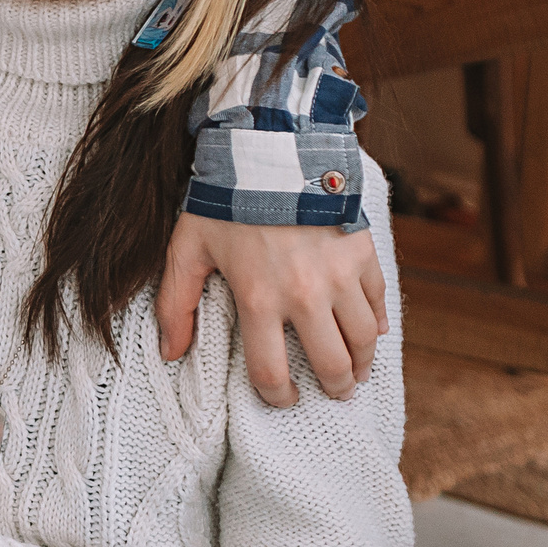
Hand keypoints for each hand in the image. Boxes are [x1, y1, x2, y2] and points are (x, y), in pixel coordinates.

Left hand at [157, 213, 386, 406]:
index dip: (277, 396)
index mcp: (259, 299)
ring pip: (363, 341)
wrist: (270, 149)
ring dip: (360, 363)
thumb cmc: (223, 200)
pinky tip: (367, 331)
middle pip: (331, 365)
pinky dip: (376, 323)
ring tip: (353, 370)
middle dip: (333, 388)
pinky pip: (379, 302)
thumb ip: (175, 302)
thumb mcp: (186, 247)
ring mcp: (339, 276)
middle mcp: (305, 295)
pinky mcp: (363, 254)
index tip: (282, 397)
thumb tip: (169, 353)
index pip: (272, 372)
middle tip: (332, 391)